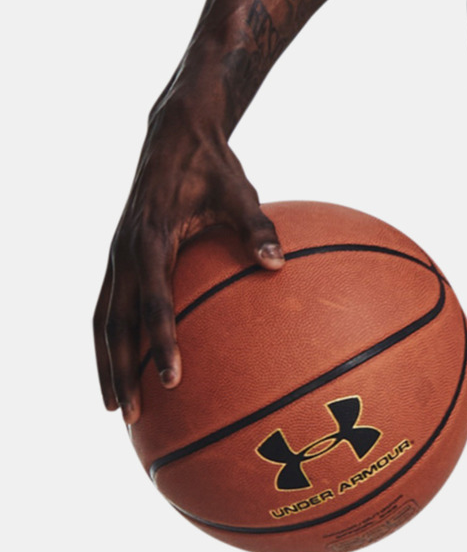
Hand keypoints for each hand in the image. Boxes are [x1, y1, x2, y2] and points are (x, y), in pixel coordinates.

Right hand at [93, 96, 282, 424]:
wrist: (173, 135)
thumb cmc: (213, 167)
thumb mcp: (240, 192)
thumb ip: (258, 227)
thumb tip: (277, 264)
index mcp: (151, 238)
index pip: (154, 302)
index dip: (161, 343)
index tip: (172, 380)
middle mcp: (125, 251)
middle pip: (115, 323)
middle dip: (120, 371)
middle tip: (131, 415)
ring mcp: (117, 256)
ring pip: (103, 320)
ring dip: (107, 364)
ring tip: (116, 409)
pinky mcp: (119, 259)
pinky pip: (109, 308)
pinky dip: (111, 343)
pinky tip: (123, 372)